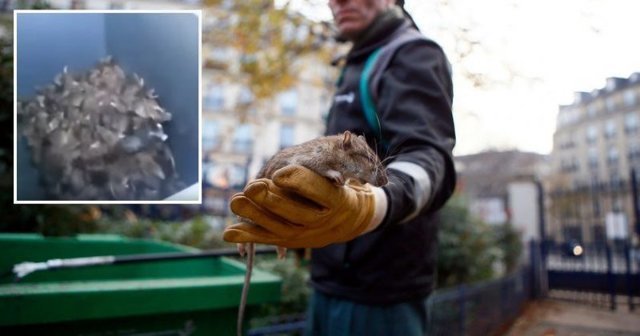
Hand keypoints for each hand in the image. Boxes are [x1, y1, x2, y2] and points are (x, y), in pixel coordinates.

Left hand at [223, 165, 387, 247]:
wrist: (350, 219)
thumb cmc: (342, 186)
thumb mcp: (350, 170)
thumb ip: (336, 162)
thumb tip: (343, 149)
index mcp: (338, 200)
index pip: (319, 190)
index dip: (298, 181)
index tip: (279, 174)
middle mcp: (322, 221)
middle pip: (296, 213)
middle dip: (272, 200)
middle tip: (252, 187)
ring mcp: (306, 235)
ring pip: (279, 227)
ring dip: (254, 214)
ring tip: (235, 201)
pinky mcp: (290, 240)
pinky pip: (267, 239)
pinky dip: (247, 236)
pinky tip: (228, 233)